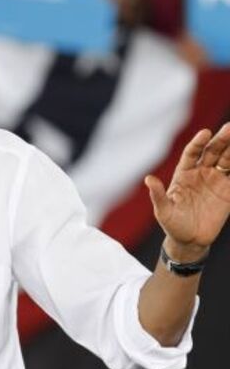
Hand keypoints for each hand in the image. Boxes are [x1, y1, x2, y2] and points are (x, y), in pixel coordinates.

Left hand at [145, 123, 229, 260]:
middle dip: (221, 140)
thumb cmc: (172, 224)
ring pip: (227, 160)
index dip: (198, 143)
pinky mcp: (228, 193)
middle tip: (229, 128)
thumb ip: (158, 195)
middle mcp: (201, 173)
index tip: (205, 133)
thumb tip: (148, 179)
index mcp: (184, 174)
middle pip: (212, 152)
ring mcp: (216, 181)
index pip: (192, 154)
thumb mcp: (163, 210)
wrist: (189, 240)